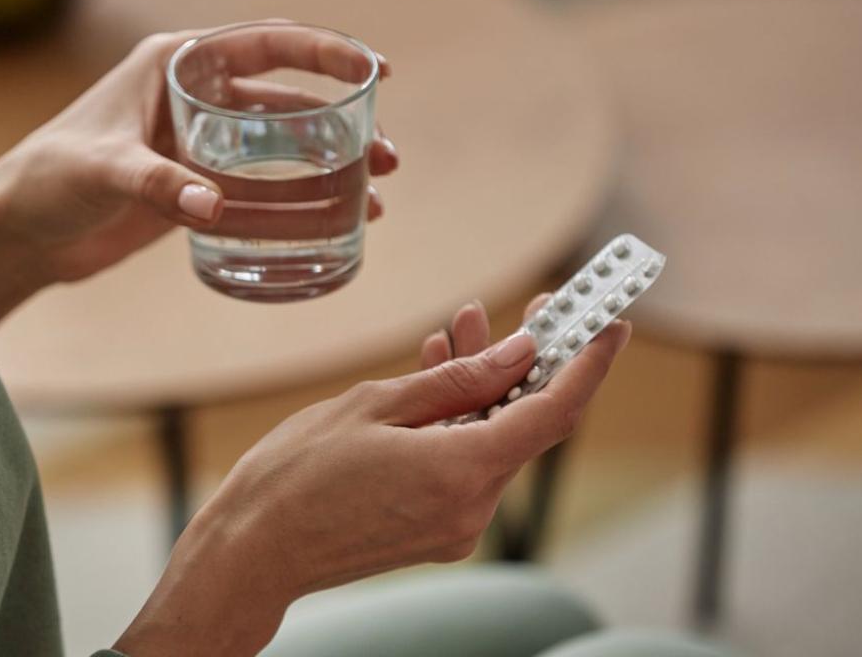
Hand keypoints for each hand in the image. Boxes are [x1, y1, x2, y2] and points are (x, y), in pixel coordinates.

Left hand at [0, 21, 397, 331]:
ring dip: (329, 164)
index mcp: (172, 64)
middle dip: (342, 121)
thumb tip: (212, 209)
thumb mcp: (99, 171)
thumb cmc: (46, 181)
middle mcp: (191, 96)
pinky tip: (333, 220)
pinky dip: (297, 200)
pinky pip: (259, 186)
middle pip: (284, 99)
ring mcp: (195, 143)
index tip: (375, 71)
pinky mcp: (192, 186)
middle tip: (388, 154)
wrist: (19, 233)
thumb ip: (155, 184)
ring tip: (376, 192)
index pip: (264, 44)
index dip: (325, 52)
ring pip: (279, 146)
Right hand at [115, 297, 629, 656]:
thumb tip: (519, 353)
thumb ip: (456, 380)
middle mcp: (472, 508)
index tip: (607, 322)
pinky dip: (460, 420)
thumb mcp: (375, 407)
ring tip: (458, 331)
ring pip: (494, 441)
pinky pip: (466, 463)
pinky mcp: (435, 530)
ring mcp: (455, 525)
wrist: (253, 552)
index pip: (554, 411)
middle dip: (529, 363)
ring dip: (486, 388)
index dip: (587, 362)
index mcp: (462, 472)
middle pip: (526, 423)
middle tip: (533, 309)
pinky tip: (436, 380)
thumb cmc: (297, 478)